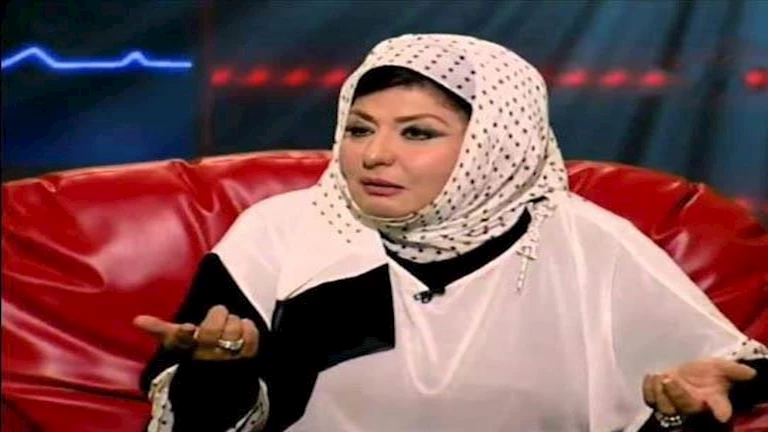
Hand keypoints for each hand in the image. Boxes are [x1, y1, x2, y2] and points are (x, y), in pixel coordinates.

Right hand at [133, 305, 259, 360]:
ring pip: (233, 327)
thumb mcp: (177, 343)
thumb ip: (159, 329)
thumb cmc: (195, 354)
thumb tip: (137, 320)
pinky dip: (248, 327)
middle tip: (217, 317)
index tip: (189, 328)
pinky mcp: (247, 357)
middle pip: (212, 328)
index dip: (186, 334)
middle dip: (217, 316)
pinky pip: (251, 334)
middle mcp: (205, 354)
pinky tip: (243, 329)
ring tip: (229, 326)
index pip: (182, 340)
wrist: (216, 380)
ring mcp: (227, 357)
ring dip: (233, 322)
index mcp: (187, 348)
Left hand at [643, 358, 756, 422]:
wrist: (691, 372)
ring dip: (659, 392)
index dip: (719, 411)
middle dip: (676, 394)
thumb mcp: (721, 367)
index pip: (719, 409)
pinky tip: (651, 376)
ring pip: (665, 407)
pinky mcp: (660, 398)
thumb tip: (750, 373)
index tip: (720, 415)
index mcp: (713, 400)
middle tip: (670, 380)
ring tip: (660, 377)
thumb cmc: (708, 372)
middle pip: (685, 407)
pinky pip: (650, 401)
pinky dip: (648, 390)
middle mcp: (694, 405)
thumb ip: (733, 370)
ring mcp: (675, 404)